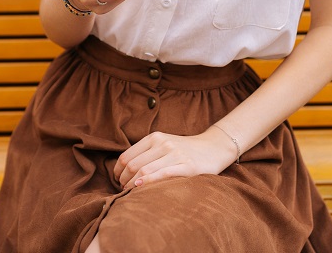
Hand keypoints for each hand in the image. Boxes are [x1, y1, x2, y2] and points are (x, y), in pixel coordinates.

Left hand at [112, 128, 236, 188]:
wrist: (213, 147)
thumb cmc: (185, 149)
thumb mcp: (164, 143)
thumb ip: (147, 152)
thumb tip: (123, 169)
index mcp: (154, 137)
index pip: (127, 156)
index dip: (118, 171)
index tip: (118, 181)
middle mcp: (162, 143)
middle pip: (133, 165)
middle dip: (123, 180)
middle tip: (123, 190)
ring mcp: (175, 154)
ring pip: (144, 171)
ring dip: (132, 185)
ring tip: (130, 193)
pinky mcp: (186, 166)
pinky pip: (162, 175)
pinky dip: (148, 182)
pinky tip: (140, 188)